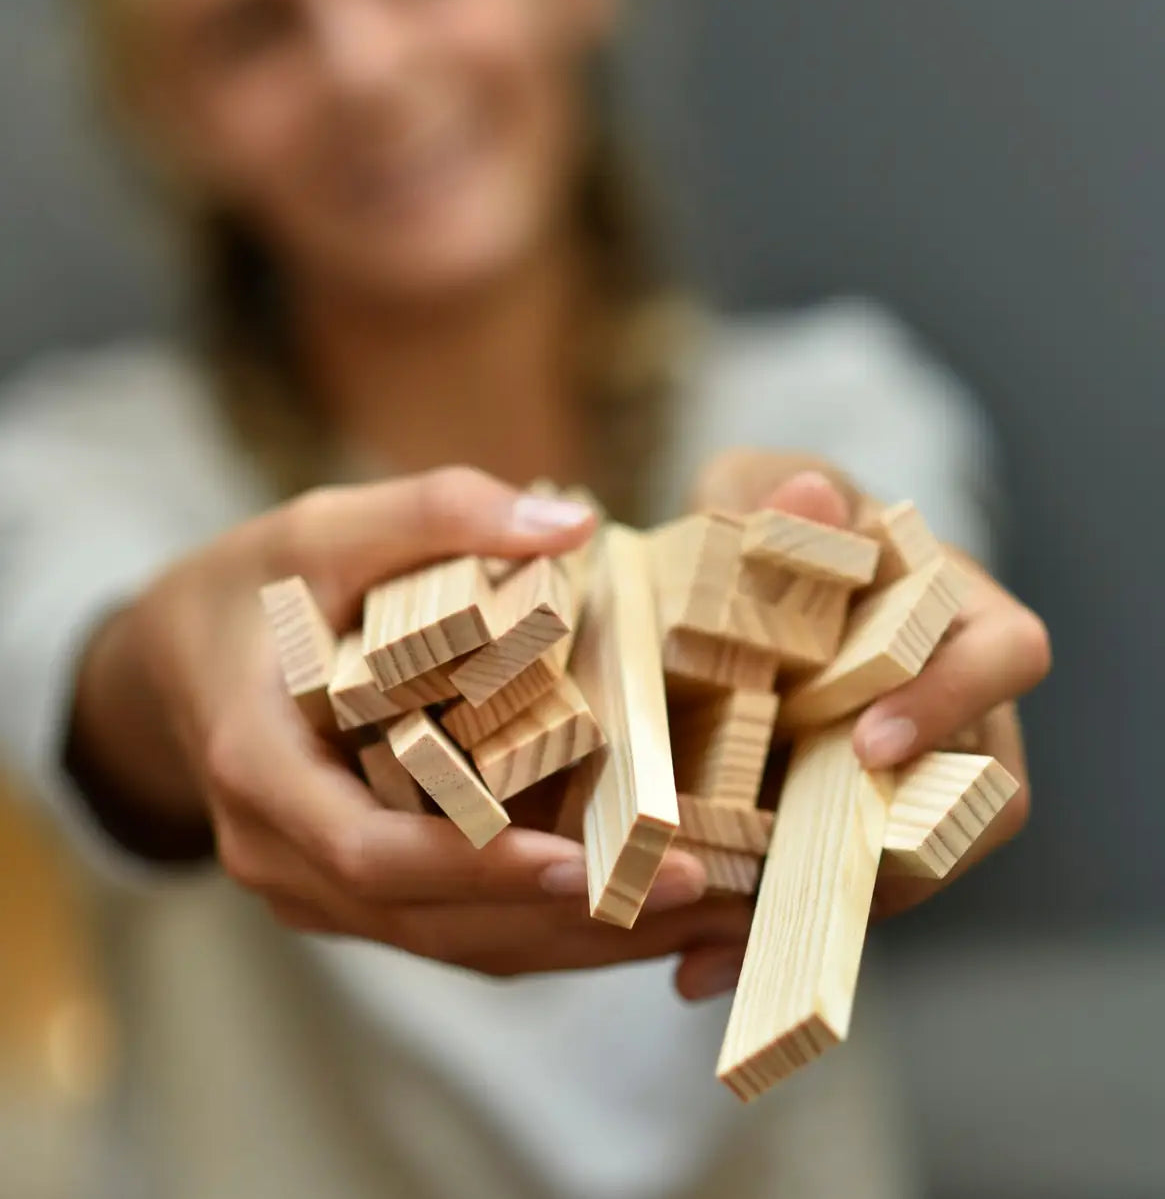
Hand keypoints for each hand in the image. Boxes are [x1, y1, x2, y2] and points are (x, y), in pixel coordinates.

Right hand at [73, 468, 748, 976]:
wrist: (177, 661)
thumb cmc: (253, 589)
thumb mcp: (324, 527)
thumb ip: (435, 515)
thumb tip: (570, 525)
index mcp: (261, 770)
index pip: (369, 851)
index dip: (472, 867)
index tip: (577, 863)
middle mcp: (281, 854)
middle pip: (431, 919)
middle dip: (563, 915)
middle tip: (691, 889)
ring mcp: (316, 888)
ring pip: (453, 941)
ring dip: (575, 939)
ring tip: (695, 913)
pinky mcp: (357, 894)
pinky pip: (454, 929)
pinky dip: (546, 927)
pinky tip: (639, 911)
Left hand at [671, 448, 1048, 998]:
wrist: (726, 581)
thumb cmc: (763, 518)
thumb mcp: (750, 488)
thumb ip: (767, 491)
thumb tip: (808, 494)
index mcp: (951, 607)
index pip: (1007, 652)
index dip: (955, 701)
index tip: (870, 742)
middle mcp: (952, 700)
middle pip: (980, 793)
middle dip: (901, 850)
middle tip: (792, 882)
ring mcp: (907, 775)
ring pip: (911, 866)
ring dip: (825, 914)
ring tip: (719, 944)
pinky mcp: (848, 829)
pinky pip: (837, 897)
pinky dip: (771, 937)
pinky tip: (695, 966)